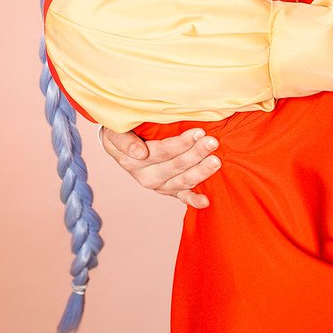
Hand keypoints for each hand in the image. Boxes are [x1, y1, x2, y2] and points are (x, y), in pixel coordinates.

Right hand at [99, 125, 221, 208]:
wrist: (121, 143)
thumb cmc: (122, 132)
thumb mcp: (116, 132)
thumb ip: (124, 140)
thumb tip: (140, 153)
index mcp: (134, 162)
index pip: (162, 152)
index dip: (181, 143)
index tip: (199, 132)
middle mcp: (147, 177)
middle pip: (176, 166)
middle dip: (196, 154)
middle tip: (212, 142)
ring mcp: (160, 185)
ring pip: (183, 181)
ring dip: (201, 172)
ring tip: (216, 161)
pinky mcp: (169, 190)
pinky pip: (182, 196)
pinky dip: (194, 200)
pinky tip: (205, 201)